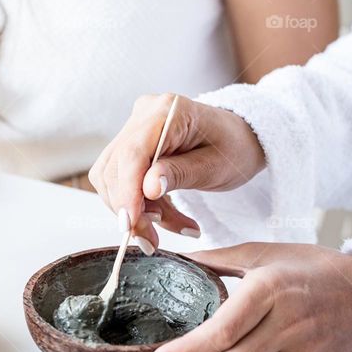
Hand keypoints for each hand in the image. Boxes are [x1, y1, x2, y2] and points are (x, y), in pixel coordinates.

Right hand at [89, 94, 264, 250]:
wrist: (239, 138)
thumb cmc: (234, 148)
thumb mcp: (215, 167)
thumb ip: (180, 174)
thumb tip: (148, 189)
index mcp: (169, 111)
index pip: (133, 153)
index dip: (127, 191)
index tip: (131, 224)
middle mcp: (145, 114)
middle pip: (115, 167)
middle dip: (130, 209)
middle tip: (152, 240)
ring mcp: (135, 128)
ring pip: (111, 178)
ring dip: (135, 211)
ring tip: (171, 225)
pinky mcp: (132, 144)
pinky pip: (120, 180)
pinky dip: (138, 205)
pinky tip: (163, 216)